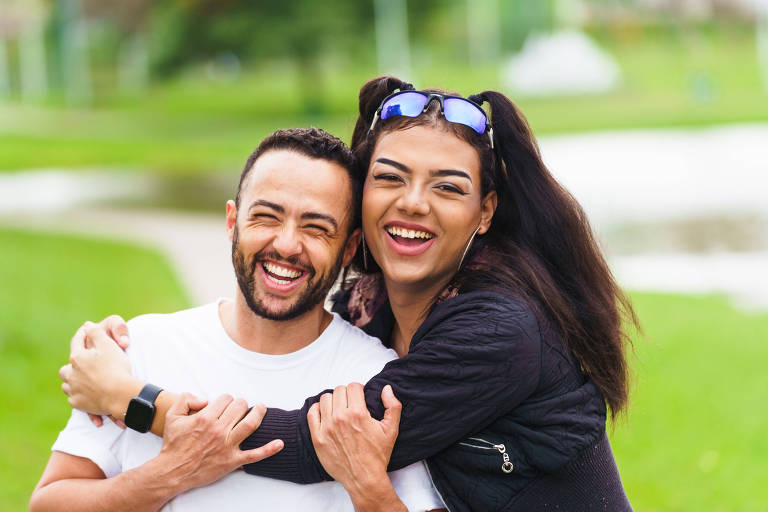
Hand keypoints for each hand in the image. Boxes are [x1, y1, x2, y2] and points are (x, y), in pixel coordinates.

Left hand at [59, 322, 135, 415]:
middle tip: (83, 365)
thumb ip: (96, 333)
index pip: (77, 341)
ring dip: (73, 382)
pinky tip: (88, 396)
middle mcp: (71, 374)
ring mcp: (74, 390)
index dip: (82, 334)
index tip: (86, 330)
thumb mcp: (108, 345)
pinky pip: (75, 399)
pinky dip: (80, 397)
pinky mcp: (79, 404)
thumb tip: (88, 325)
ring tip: (83, 381)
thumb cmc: (115, 368)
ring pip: (67, 385)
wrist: (120, 395)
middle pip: (65, 369)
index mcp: (77, 358)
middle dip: (72, 366)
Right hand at [155, 393, 283, 491]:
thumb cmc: (173, 444)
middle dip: (241, 403)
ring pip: (251, 424)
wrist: (172, 471)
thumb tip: (204, 398)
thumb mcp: (172, 415)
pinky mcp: (232, 461)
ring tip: (261, 408)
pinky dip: (269, 449)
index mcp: (206, 418)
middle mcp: (219, 430)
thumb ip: (186, 399)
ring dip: (259, 413)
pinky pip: (254, 455)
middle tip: (240, 407)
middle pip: (240, 407)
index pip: (226, 398)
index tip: (224, 404)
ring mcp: (227, 446)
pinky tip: (280, 443)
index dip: (226, 399)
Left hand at [307, 383, 401, 506]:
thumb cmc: (377, 456)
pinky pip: (312, 413)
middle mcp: (340, 418)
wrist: (364, 478)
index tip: (360, 396)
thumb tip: (386, 389)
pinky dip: (317, 409)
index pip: (353, 386)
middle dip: (347, 395)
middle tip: (351, 404)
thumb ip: (393, 406)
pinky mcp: (318, 437)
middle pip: (339, 390)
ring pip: (325, 399)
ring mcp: (327, 428)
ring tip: (339, 409)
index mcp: (358, 414)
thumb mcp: (391, 430)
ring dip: (333, 401)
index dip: (358, 390)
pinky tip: (326, 414)